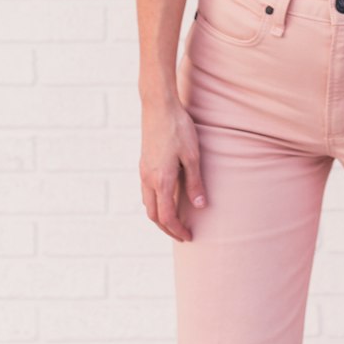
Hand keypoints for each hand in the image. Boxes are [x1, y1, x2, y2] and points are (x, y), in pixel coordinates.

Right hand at [139, 97, 207, 242]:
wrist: (158, 106)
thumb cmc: (178, 128)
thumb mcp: (192, 156)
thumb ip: (195, 183)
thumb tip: (200, 207)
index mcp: (161, 180)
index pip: (167, 216)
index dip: (177, 229)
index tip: (189, 236)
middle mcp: (148, 179)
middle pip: (154, 215)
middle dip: (167, 228)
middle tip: (182, 234)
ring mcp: (143, 172)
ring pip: (147, 204)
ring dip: (160, 217)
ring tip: (175, 220)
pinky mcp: (143, 164)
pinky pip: (146, 192)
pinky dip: (155, 204)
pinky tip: (165, 199)